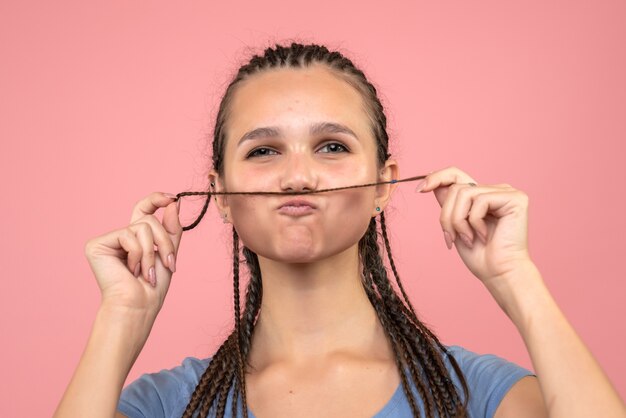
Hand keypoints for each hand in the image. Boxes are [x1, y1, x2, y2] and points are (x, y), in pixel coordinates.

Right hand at [83, 192, 182, 315]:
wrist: (139, 305)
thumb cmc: (153, 286)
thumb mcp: (168, 252)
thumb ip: (172, 228)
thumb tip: (174, 202)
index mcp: (136, 238)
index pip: (144, 209)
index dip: (156, 199)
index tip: (172, 198)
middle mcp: (121, 236)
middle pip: (148, 219)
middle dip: (164, 242)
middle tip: (168, 264)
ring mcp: (108, 240)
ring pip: (142, 226)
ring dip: (152, 252)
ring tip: (146, 272)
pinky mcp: (97, 244)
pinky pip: (128, 235)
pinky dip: (137, 254)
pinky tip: (131, 270)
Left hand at [418, 166, 533, 287]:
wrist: (499, 273)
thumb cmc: (480, 255)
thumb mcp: (455, 225)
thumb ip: (448, 204)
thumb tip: (431, 183)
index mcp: (482, 195)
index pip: (456, 175)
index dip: (436, 177)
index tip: (419, 190)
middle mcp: (495, 190)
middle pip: (455, 188)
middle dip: (447, 215)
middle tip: (451, 237)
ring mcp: (506, 192)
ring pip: (464, 193)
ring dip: (458, 220)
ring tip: (467, 238)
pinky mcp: (515, 199)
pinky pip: (480, 200)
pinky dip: (474, 222)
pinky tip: (483, 236)